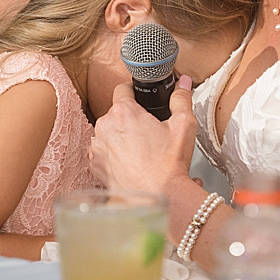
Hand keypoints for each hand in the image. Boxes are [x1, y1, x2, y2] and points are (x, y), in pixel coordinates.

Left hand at [89, 78, 196, 195]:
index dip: (133, 91)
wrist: (159, 196)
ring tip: (141, 150)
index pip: (122, 89)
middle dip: (130, 119)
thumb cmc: (169, 164)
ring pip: (108, 132)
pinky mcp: (95, 165)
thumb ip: (181, 99)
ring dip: (120, 136)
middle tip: (148, 132)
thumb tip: (182, 82)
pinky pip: (103, 151)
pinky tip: (131, 162)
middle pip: (116, 113)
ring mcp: (97, 147)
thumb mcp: (183, 125)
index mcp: (124, 112)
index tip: (140, 98)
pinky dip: (113, 154)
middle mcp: (105, 126)